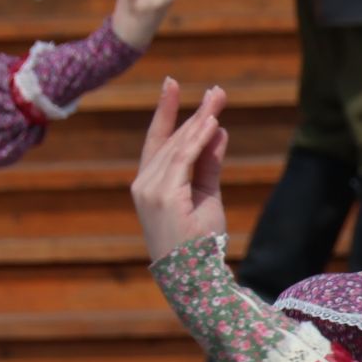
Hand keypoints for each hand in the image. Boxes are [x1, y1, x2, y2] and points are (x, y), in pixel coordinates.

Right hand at [133, 78, 229, 261]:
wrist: (196, 277)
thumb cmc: (200, 242)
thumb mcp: (207, 195)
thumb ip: (208, 164)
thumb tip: (217, 131)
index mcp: (150, 185)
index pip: (158, 141)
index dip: (165, 112)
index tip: (171, 84)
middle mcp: (144, 185)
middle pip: (171, 140)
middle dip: (195, 113)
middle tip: (217, 91)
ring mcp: (150, 190)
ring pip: (178, 146)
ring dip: (200, 121)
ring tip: (218, 99)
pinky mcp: (162, 196)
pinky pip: (183, 160)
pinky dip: (197, 140)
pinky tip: (211, 122)